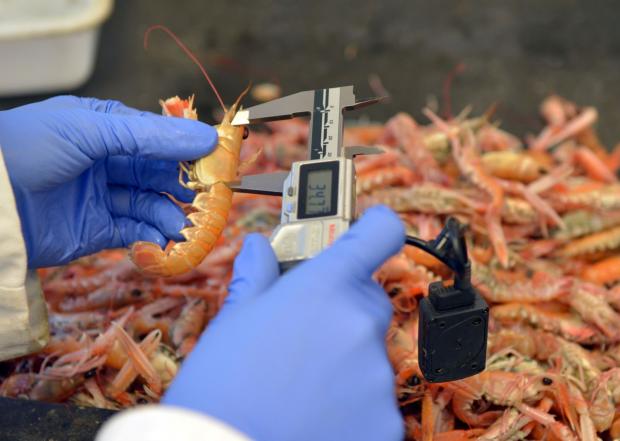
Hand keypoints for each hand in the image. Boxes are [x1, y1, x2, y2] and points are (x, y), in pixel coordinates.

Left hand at [0, 96, 216, 267]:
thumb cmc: (29, 148)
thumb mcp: (90, 130)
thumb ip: (149, 136)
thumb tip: (207, 137)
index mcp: (108, 129)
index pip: (160, 139)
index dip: (190, 151)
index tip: (218, 163)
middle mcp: (109, 162)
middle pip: (161, 175)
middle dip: (185, 188)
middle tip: (209, 201)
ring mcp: (104, 198)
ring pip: (152, 206)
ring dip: (173, 216)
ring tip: (187, 227)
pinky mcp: (98, 231)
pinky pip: (135, 234)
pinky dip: (153, 238)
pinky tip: (163, 241)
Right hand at [163, 206, 404, 440]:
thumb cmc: (219, 391)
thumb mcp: (231, 324)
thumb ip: (258, 279)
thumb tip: (259, 249)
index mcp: (323, 289)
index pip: (378, 233)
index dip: (373, 227)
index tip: (366, 230)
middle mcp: (359, 326)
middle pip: (368, 301)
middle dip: (341, 310)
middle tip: (303, 332)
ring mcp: (377, 377)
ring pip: (368, 354)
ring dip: (344, 361)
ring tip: (299, 385)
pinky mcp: (386, 422)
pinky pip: (374, 399)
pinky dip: (352, 402)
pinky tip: (315, 414)